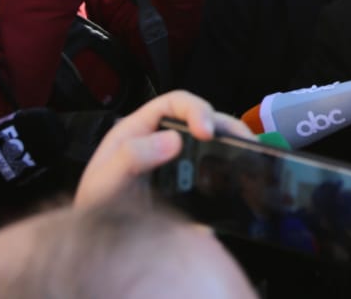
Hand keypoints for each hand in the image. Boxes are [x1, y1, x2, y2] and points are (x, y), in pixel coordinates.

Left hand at [74, 89, 250, 208]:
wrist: (99, 247)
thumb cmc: (96, 208)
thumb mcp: (104, 182)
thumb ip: (131, 158)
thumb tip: (173, 140)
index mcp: (142, 129)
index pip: (176, 103)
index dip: (196, 110)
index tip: (206, 132)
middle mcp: (165, 141)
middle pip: (204, 120)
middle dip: (227, 126)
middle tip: (244, 142)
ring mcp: (181, 163)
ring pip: (216, 144)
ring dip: (237, 145)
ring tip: (254, 157)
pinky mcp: (193, 186)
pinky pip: (217, 172)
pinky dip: (234, 172)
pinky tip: (246, 181)